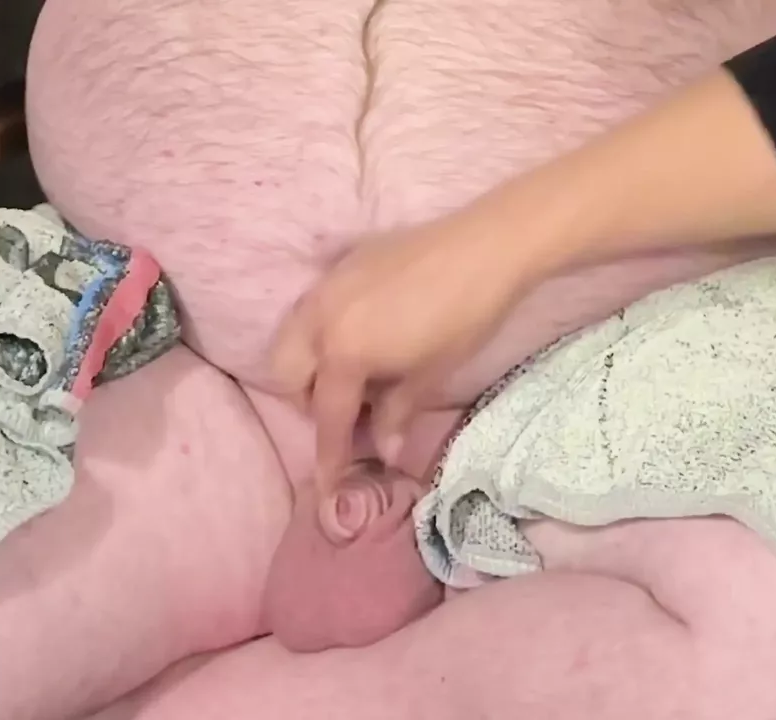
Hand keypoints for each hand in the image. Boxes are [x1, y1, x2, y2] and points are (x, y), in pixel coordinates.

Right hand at [270, 212, 533, 494]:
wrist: (485, 247)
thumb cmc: (463, 318)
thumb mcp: (429, 376)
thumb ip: (396, 414)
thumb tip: (384, 450)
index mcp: (342, 352)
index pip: (327, 416)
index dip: (329, 455)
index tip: (326, 484)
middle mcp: (320, 318)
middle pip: (289, 375)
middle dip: (309, 402)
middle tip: (348, 415)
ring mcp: (326, 286)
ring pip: (292, 337)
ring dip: (308, 366)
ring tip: (351, 378)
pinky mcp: (341, 264)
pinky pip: (312, 308)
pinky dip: (320, 332)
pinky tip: (359, 337)